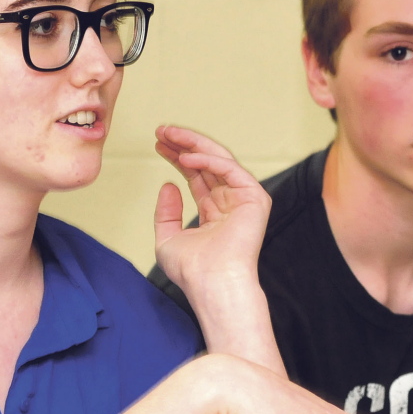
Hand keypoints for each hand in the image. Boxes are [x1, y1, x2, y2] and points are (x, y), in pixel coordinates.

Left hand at [153, 125, 268, 296]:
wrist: (211, 283)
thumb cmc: (191, 270)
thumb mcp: (167, 238)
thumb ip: (166, 213)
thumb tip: (168, 185)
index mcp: (214, 211)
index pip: (196, 175)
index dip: (177, 157)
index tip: (158, 144)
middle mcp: (230, 202)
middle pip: (207, 163)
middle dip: (184, 144)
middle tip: (161, 130)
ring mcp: (243, 199)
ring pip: (218, 159)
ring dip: (193, 144)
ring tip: (168, 135)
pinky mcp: (254, 198)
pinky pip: (229, 169)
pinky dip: (207, 160)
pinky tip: (185, 157)